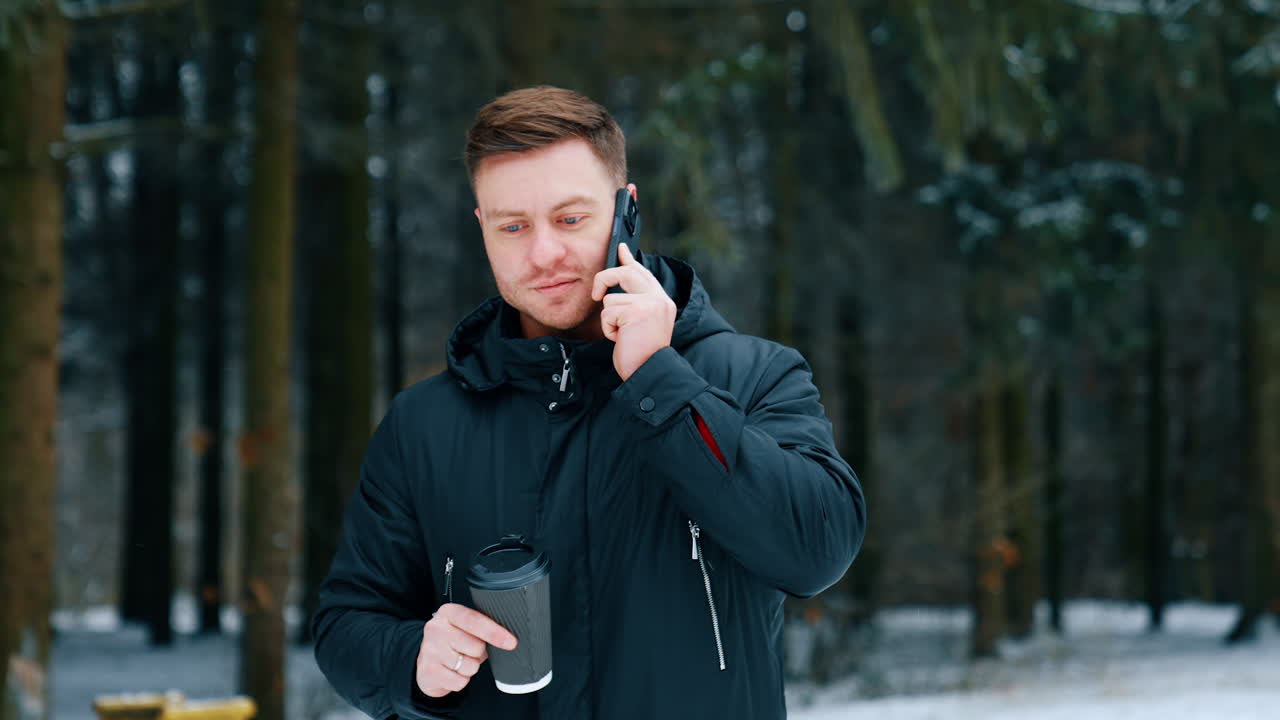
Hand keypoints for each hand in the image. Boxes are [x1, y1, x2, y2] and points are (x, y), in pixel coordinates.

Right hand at [416, 603, 517, 697]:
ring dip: (470, 667)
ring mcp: (430, 650)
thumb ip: (482, 627)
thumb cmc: (453, 643)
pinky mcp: (429, 671)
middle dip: (479, 653)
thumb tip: (508, 640)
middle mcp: (436, 628)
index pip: (474, 620)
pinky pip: (460, 681)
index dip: (495, 632)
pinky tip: (451, 672)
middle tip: (468, 650)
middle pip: (476, 646)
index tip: (511, 642)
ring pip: (470, 666)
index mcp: (448, 612)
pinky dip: (461, 680)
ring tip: (458, 661)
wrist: (426, 663)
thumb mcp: (464, 627)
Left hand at [591, 243, 676, 381]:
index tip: (621, 247)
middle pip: (626, 272)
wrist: (649, 373)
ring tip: (622, 335)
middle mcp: (659, 299)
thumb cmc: (641, 354)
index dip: (629, 259)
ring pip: (610, 299)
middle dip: (604, 279)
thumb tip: (615, 290)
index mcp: (662, 301)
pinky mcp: (636, 311)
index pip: (643, 272)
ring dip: (609, 320)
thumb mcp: (641, 324)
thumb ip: (634, 303)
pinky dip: (608, 329)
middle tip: (595, 294)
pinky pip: (608, 313)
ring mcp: (649, 303)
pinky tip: (620, 339)